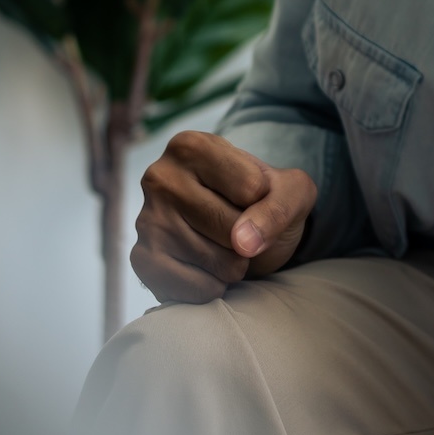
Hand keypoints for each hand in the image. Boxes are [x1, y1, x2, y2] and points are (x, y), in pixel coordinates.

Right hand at [130, 131, 315, 303]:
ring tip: (224, 247)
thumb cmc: (263, 201)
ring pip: (216, 260)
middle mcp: (160, 177)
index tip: (252, 196)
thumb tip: (243, 243)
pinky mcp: (143, 261)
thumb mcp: (291, 190)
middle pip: (231, 227)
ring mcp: (146, 220)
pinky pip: (195, 287)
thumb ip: (279, 206)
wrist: (239, 231)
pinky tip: (208, 269)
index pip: (251, 188)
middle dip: (250, 238)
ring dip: (234, 265)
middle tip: (239, 228)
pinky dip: (214, 287)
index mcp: (191, 146)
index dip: (264, 202)